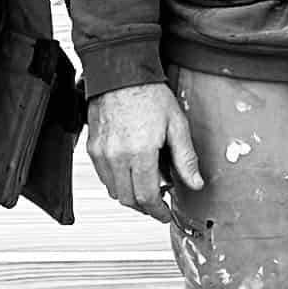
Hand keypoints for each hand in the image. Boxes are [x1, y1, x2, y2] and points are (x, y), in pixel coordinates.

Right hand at [87, 84, 205, 220]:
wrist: (121, 74)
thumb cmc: (149, 94)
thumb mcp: (177, 125)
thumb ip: (185, 158)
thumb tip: (195, 182)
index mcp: (140, 152)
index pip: (147, 196)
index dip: (158, 211)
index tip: (165, 214)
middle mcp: (116, 156)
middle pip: (128, 199)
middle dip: (145, 206)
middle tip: (159, 203)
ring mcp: (101, 153)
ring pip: (113, 191)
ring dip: (130, 195)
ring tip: (146, 186)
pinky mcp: (92, 147)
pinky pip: (103, 176)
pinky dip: (116, 182)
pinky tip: (130, 172)